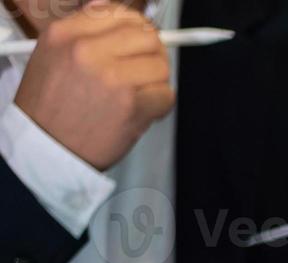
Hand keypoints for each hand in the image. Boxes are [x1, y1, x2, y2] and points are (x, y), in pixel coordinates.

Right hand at [12, 3, 175, 171]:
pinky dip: (159, 106)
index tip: (137, 43)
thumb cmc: (51, 105)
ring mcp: (110, 76)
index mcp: (65, 34)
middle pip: (147, 37)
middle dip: (152, 55)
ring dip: (155, 82)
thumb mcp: (53, 55)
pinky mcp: (131, 104)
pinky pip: (166, 94)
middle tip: (142, 71)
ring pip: (161, 66)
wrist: (46, 147)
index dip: (136, 29)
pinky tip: (139, 111)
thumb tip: (111, 9)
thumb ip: (84, 31)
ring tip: (135, 95)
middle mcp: (86, 50)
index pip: (120, 14)